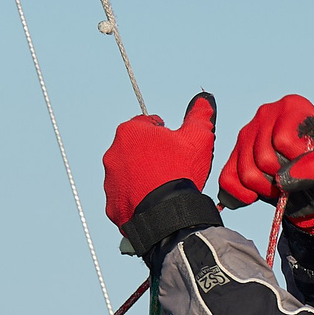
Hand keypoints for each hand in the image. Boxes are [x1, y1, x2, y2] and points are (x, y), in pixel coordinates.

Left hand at [101, 93, 216, 226]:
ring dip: (142, 177)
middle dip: (151, 155)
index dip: (164, 132)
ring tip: (162, 187)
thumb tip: (203, 101)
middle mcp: (113, 154)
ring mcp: (110, 181)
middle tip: (170, 167)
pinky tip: (153, 202)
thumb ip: (199, 115)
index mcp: (130, 132)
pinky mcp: (112, 204)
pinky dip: (137, 198)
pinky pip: (125, 197)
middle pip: (135, 149)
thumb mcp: (197, 138)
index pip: (148, 124)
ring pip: (128, 173)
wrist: (168, 213)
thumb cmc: (180, 172)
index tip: (174, 145)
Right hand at [218, 95, 313, 234]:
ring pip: (246, 171)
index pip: (283, 140)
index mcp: (292, 106)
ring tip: (282, 185)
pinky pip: (227, 180)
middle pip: (263, 157)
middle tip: (296, 179)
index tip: (310, 161)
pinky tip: (258, 195)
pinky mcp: (234, 156)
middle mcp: (266, 114)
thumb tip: (287, 175)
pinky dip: (242, 195)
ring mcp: (247, 134)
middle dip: (281, 178)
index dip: (298, 160)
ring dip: (266, 189)